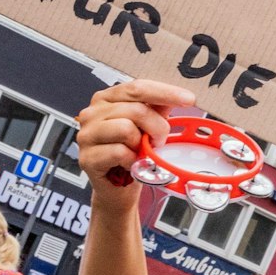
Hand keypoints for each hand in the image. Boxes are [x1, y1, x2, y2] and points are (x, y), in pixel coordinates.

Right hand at [75, 79, 196, 208]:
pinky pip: (119, 152)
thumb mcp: (147, 125)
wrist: (118, 186)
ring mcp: (86, 135)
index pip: (137, 88)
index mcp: (107, 99)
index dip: (165, 92)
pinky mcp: (87, 158)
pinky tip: (130, 163)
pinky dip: (132, 159)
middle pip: (136, 109)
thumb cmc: (131, 152)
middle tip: (159, 140)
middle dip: (157, 127)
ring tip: (140, 152)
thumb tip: (179, 96)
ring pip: (126, 129)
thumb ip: (158, 108)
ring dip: (141, 144)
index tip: (189, 99)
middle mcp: (92, 113)